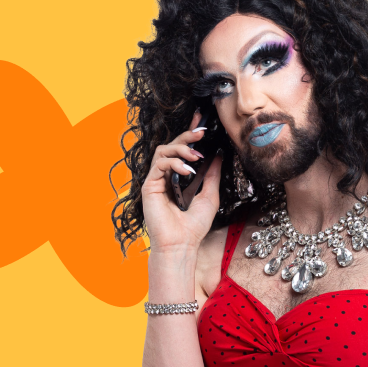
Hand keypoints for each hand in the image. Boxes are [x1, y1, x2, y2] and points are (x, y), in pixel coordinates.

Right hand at [140, 111, 223, 255]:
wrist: (182, 244)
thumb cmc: (194, 226)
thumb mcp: (210, 196)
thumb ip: (212, 175)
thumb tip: (218, 155)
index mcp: (179, 178)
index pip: (183, 151)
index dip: (190, 135)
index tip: (201, 122)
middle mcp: (166, 177)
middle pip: (172, 146)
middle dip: (187, 136)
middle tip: (201, 133)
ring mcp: (156, 181)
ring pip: (163, 151)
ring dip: (181, 149)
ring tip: (195, 157)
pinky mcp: (149, 186)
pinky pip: (159, 164)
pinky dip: (174, 163)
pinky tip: (187, 171)